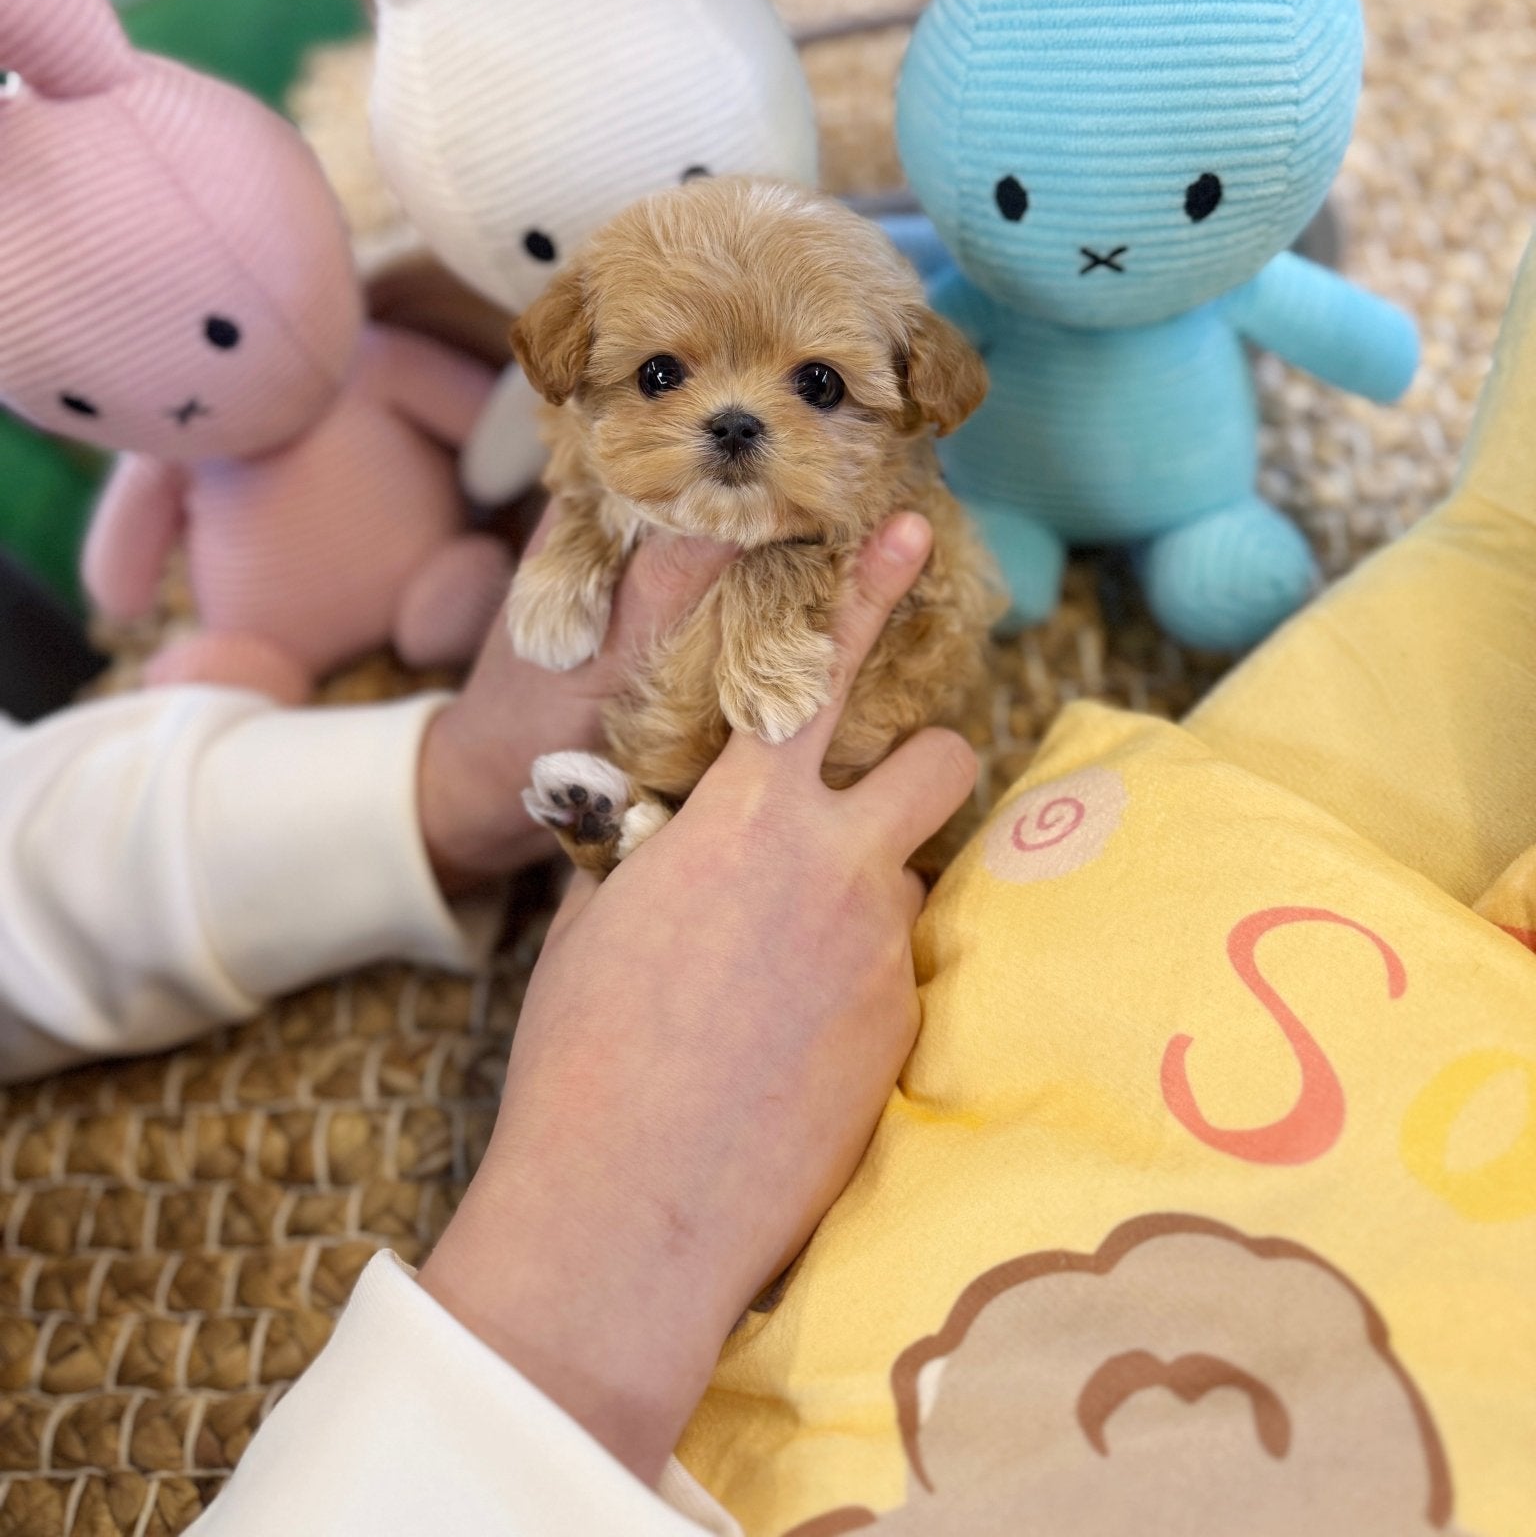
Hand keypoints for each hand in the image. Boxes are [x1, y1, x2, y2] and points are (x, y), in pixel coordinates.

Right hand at [418, 512, 977, 1480]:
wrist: (627, 1210)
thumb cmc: (583, 1051)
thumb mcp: (603, 915)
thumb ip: (661, 843)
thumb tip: (675, 821)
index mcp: (747, 817)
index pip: (821, 673)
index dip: (870, 591)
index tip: (911, 528)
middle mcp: (836, 866)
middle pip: (938, 762)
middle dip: (920, 764)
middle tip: (871, 803)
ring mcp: (881, 952)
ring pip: (909, 879)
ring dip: (869, 893)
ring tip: (786, 967)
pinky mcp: (903, 1032)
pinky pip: (897, 973)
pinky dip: (854, 986)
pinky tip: (786, 1048)